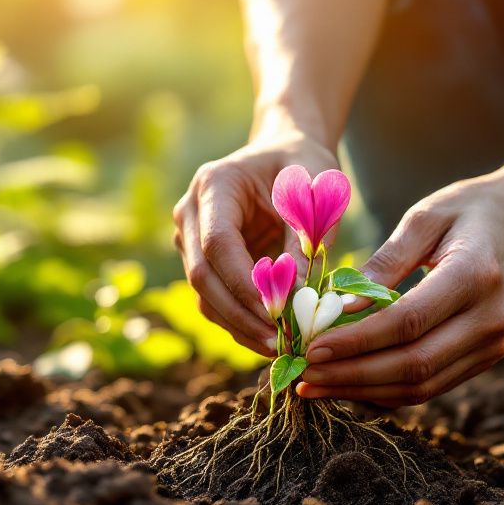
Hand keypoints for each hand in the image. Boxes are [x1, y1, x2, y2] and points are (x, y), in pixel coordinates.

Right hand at [174, 135, 340, 354]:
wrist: (283, 157)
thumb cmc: (302, 166)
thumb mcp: (315, 190)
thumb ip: (308, 235)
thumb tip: (299, 292)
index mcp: (214, 185)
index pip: (217, 243)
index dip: (243, 283)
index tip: (278, 313)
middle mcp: (190, 213)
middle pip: (202, 275)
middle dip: (240, 313)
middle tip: (279, 342)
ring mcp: (188, 239)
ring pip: (204, 296)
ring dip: (239, 326)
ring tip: (280, 347)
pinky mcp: (200, 262)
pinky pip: (214, 301)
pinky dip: (241, 323)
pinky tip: (270, 339)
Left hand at [297, 171, 503, 405]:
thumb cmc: (470, 209)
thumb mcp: (425, 217)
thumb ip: (385, 261)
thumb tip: (340, 305)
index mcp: (476, 276)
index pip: (407, 323)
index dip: (356, 342)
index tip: (311, 348)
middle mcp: (491, 319)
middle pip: (413, 365)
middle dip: (352, 376)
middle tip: (303, 377)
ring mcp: (494, 345)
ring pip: (421, 387)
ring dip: (363, 391)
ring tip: (314, 387)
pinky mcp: (487, 358)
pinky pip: (431, 387)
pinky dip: (385, 391)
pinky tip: (347, 383)